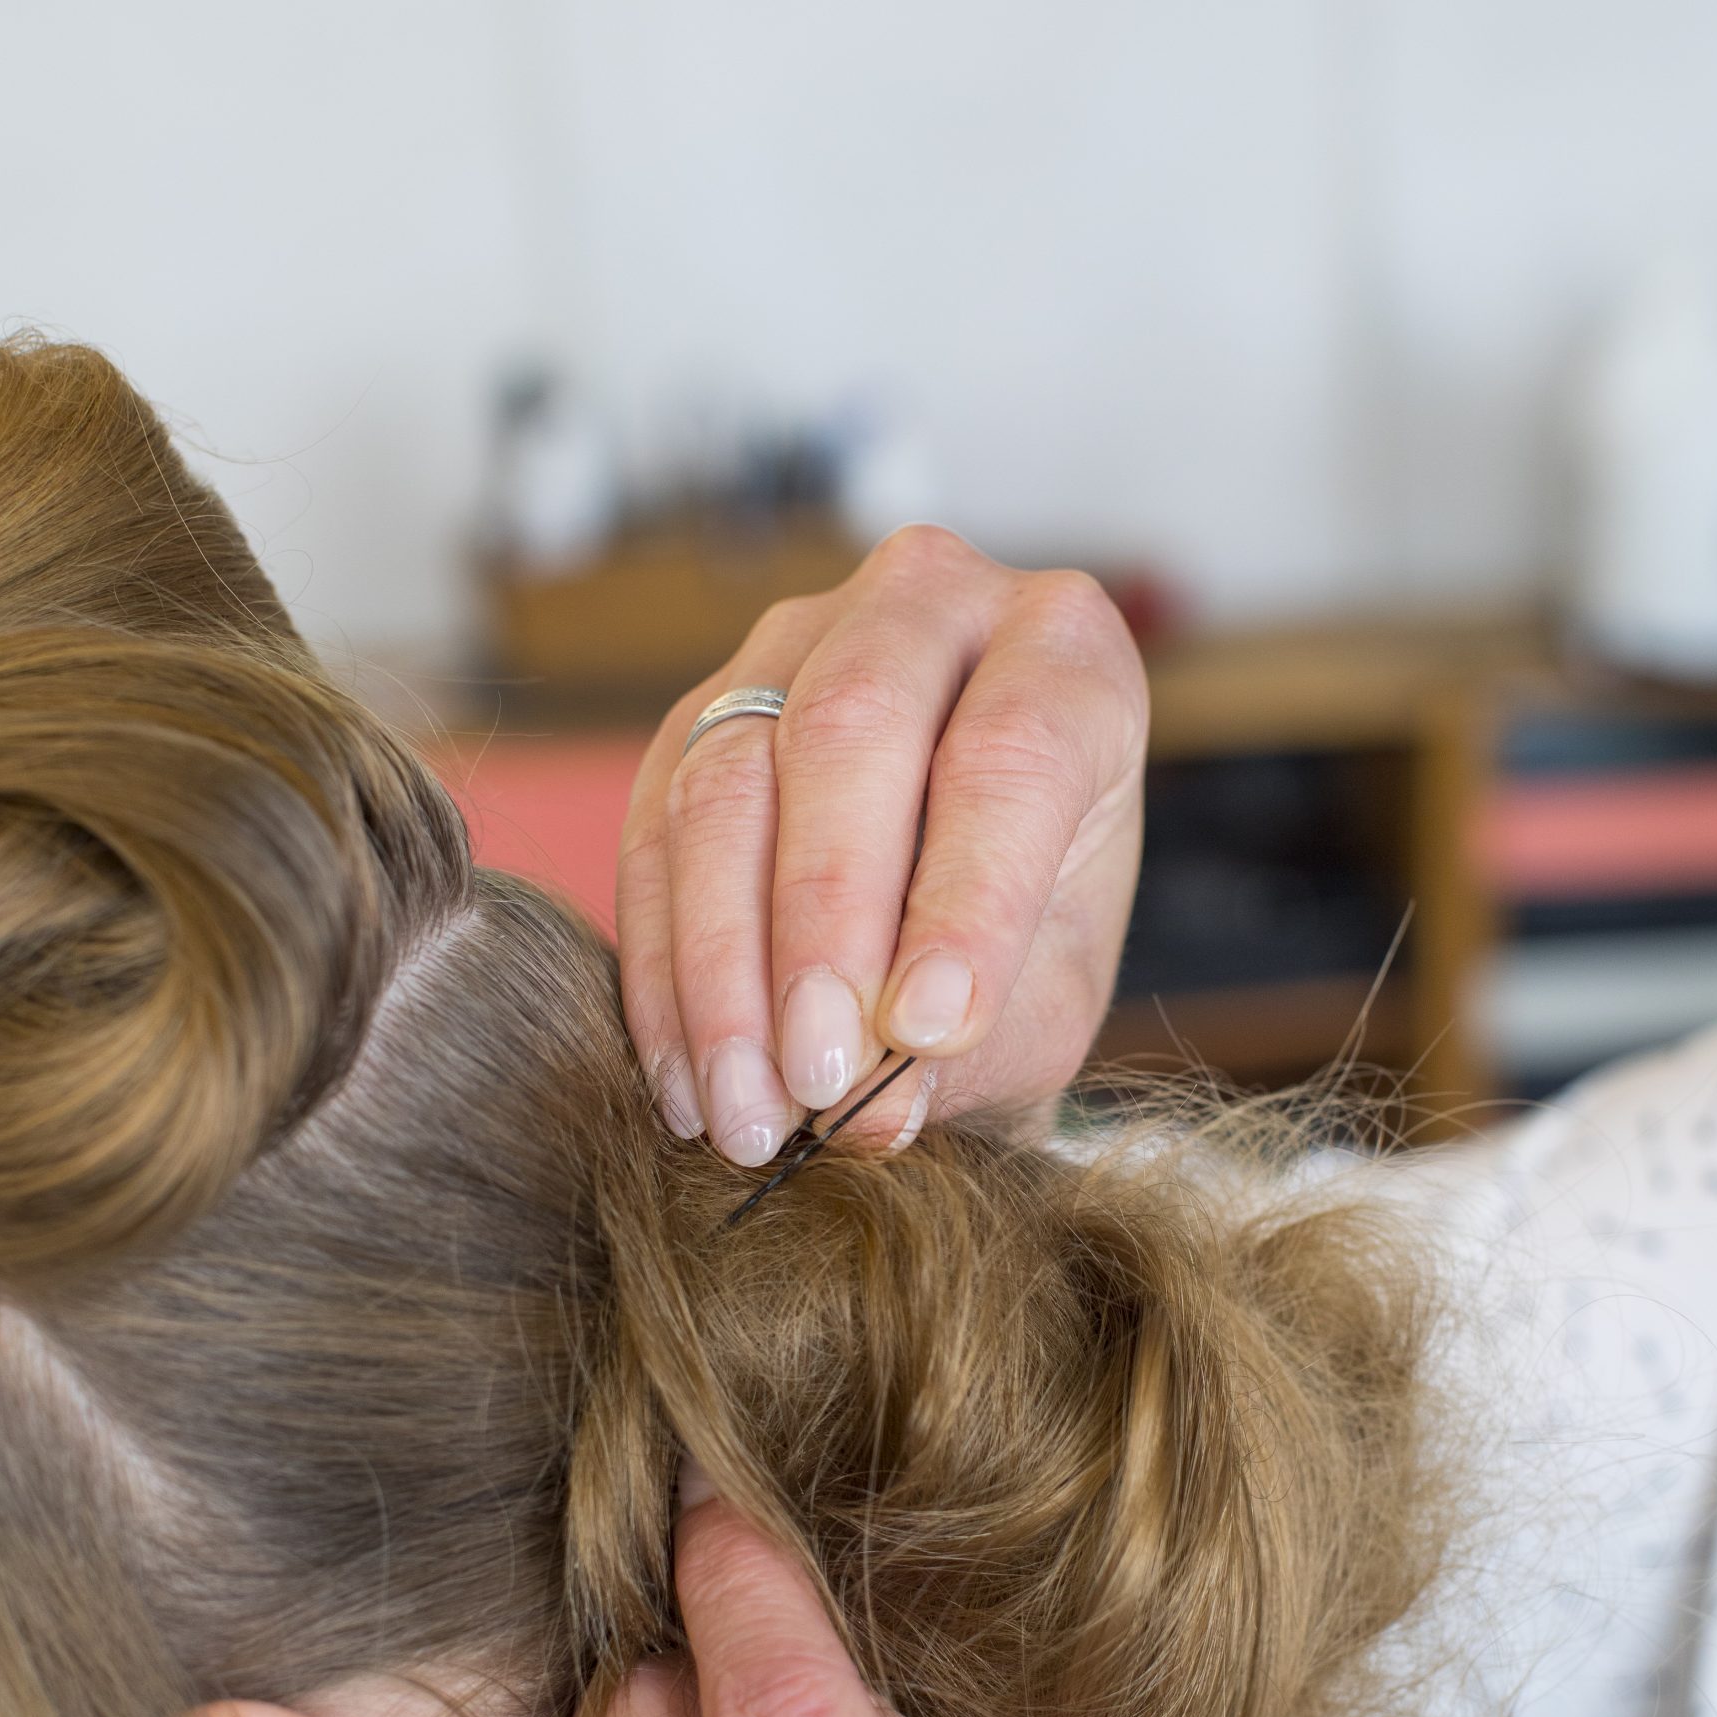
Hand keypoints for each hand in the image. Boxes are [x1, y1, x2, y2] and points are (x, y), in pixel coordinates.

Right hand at [615, 525, 1146, 1164]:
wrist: (950, 923)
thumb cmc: (1024, 948)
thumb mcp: (1041, 1004)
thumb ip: (973, 1045)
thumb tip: (870, 1108)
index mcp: (1066, 652)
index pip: (1013, 751)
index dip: (967, 897)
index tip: (928, 1032)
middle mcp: (927, 605)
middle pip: (852, 729)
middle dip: (825, 922)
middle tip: (820, 1075)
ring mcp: (791, 646)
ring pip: (727, 778)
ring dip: (724, 966)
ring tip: (748, 1111)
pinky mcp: (693, 715)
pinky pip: (651, 832)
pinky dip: (662, 972)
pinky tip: (685, 1082)